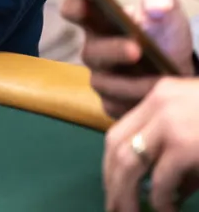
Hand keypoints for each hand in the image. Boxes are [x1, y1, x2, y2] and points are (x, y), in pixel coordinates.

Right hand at [62, 0, 194, 118]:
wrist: (181, 66)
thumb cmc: (165, 32)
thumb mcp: (166, 7)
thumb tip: (156, 8)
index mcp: (98, 20)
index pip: (73, 8)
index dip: (75, 4)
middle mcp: (93, 48)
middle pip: (90, 51)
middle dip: (112, 50)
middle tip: (136, 49)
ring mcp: (101, 76)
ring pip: (103, 83)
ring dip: (130, 82)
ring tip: (159, 79)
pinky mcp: (111, 102)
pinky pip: (114, 105)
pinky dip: (134, 102)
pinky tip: (153, 98)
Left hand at [103, 78, 198, 211]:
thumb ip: (179, 155)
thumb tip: (157, 191)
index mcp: (161, 95)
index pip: (119, 130)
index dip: (111, 163)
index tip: (113, 186)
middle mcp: (158, 104)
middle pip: (116, 147)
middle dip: (112, 182)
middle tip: (114, 208)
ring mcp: (170, 123)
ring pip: (129, 164)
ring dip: (126, 195)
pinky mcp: (185, 146)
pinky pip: (160, 181)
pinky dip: (160, 201)